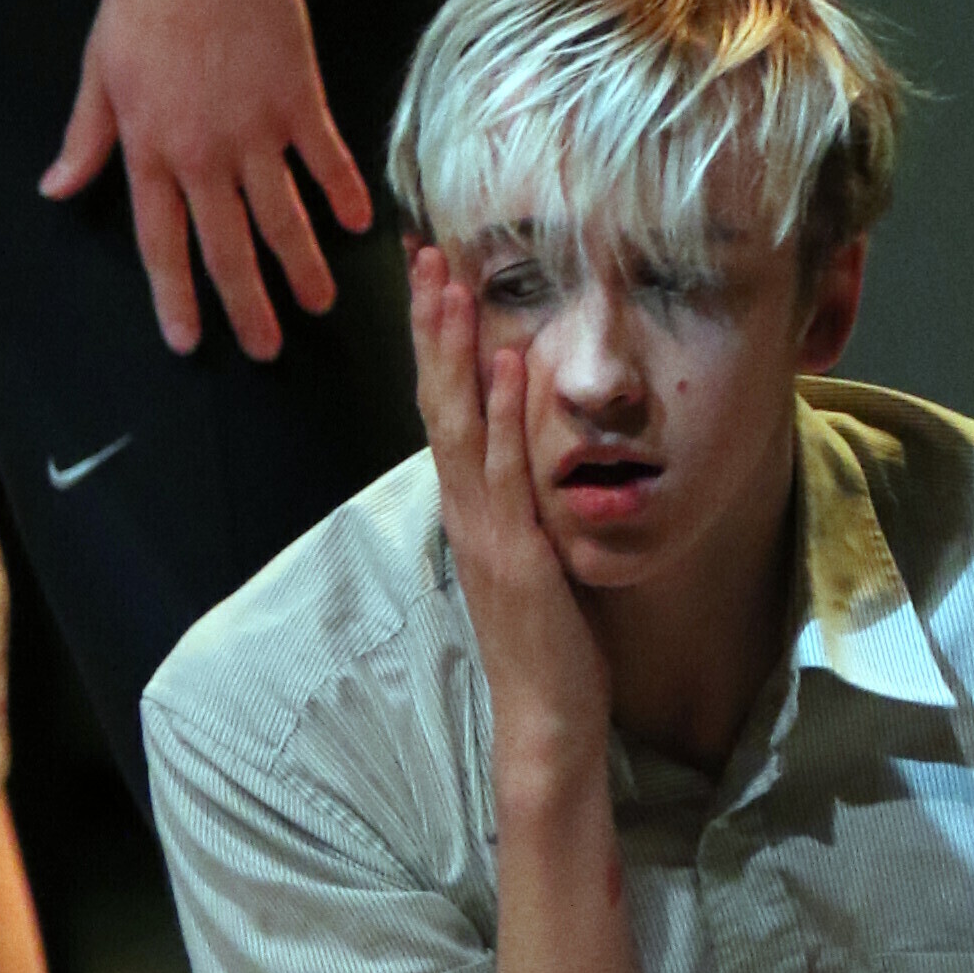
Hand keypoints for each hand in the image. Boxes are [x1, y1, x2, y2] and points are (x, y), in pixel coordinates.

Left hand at [41, 0, 371, 360]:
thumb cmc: (139, 0)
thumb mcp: (98, 71)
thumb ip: (86, 137)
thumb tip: (55, 188)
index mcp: (151, 150)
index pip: (161, 243)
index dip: (174, 296)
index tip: (187, 341)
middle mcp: (203, 155)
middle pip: (227, 247)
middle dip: (246, 304)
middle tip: (266, 348)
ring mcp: (255, 130)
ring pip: (282, 217)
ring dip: (302, 266)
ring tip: (318, 304)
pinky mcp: (297, 98)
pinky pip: (326, 159)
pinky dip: (343, 193)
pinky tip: (360, 225)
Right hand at [410, 242, 612, 791]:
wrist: (546, 720)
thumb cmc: (549, 640)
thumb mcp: (535, 553)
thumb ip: (526, 501)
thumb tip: (535, 448)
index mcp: (468, 507)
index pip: (442, 407)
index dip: (433, 342)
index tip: (431, 277)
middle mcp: (465, 510)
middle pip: (436, 399)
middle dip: (431, 324)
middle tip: (423, 252)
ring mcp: (486, 530)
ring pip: (461, 423)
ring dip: (456, 349)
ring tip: (452, 282)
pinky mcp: (517, 554)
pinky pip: (508, 472)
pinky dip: (507, 414)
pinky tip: (510, 363)